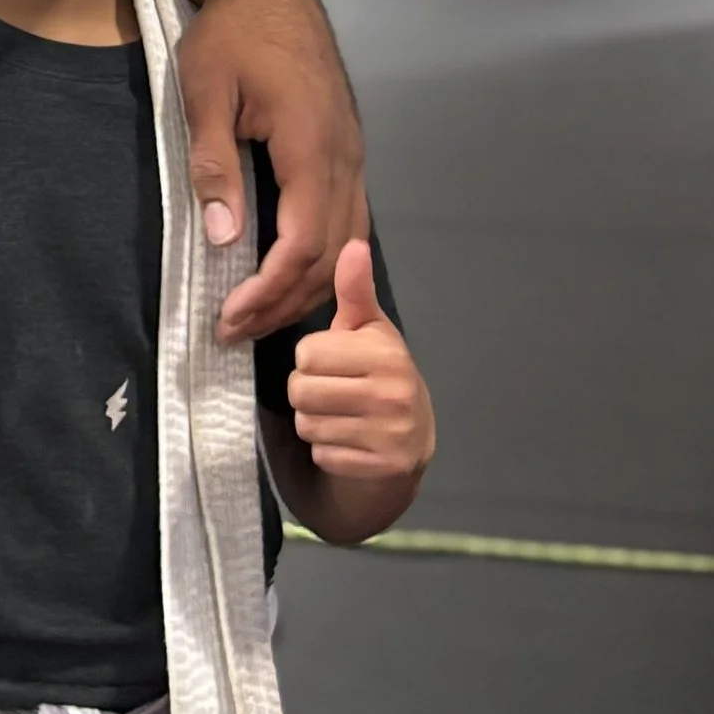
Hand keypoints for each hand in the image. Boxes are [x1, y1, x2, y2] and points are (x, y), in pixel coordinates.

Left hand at [175, 0, 367, 342]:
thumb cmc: (230, 34)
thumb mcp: (205, 91)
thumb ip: (215, 164)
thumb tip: (224, 237)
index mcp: (310, 145)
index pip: (302, 243)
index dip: (268, 290)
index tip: (230, 318)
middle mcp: (345, 157)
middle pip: (330, 255)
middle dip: (286, 302)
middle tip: (236, 331)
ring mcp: (352, 154)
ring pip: (346, 242)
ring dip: (307, 286)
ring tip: (259, 314)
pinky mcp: (347, 150)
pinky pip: (347, 219)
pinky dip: (322, 257)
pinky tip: (289, 273)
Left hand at [289, 241, 433, 479]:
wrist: (412, 438)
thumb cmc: (379, 372)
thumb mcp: (368, 328)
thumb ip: (354, 290)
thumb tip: (353, 245)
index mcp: (386, 354)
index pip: (306, 353)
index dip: (311, 357)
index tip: (333, 361)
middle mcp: (392, 395)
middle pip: (301, 391)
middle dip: (306, 390)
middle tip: (331, 390)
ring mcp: (390, 435)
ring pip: (307, 425)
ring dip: (314, 421)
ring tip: (339, 414)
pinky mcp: (383, 468)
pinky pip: (323, 456)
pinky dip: (328, 450)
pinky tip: (349, 440)